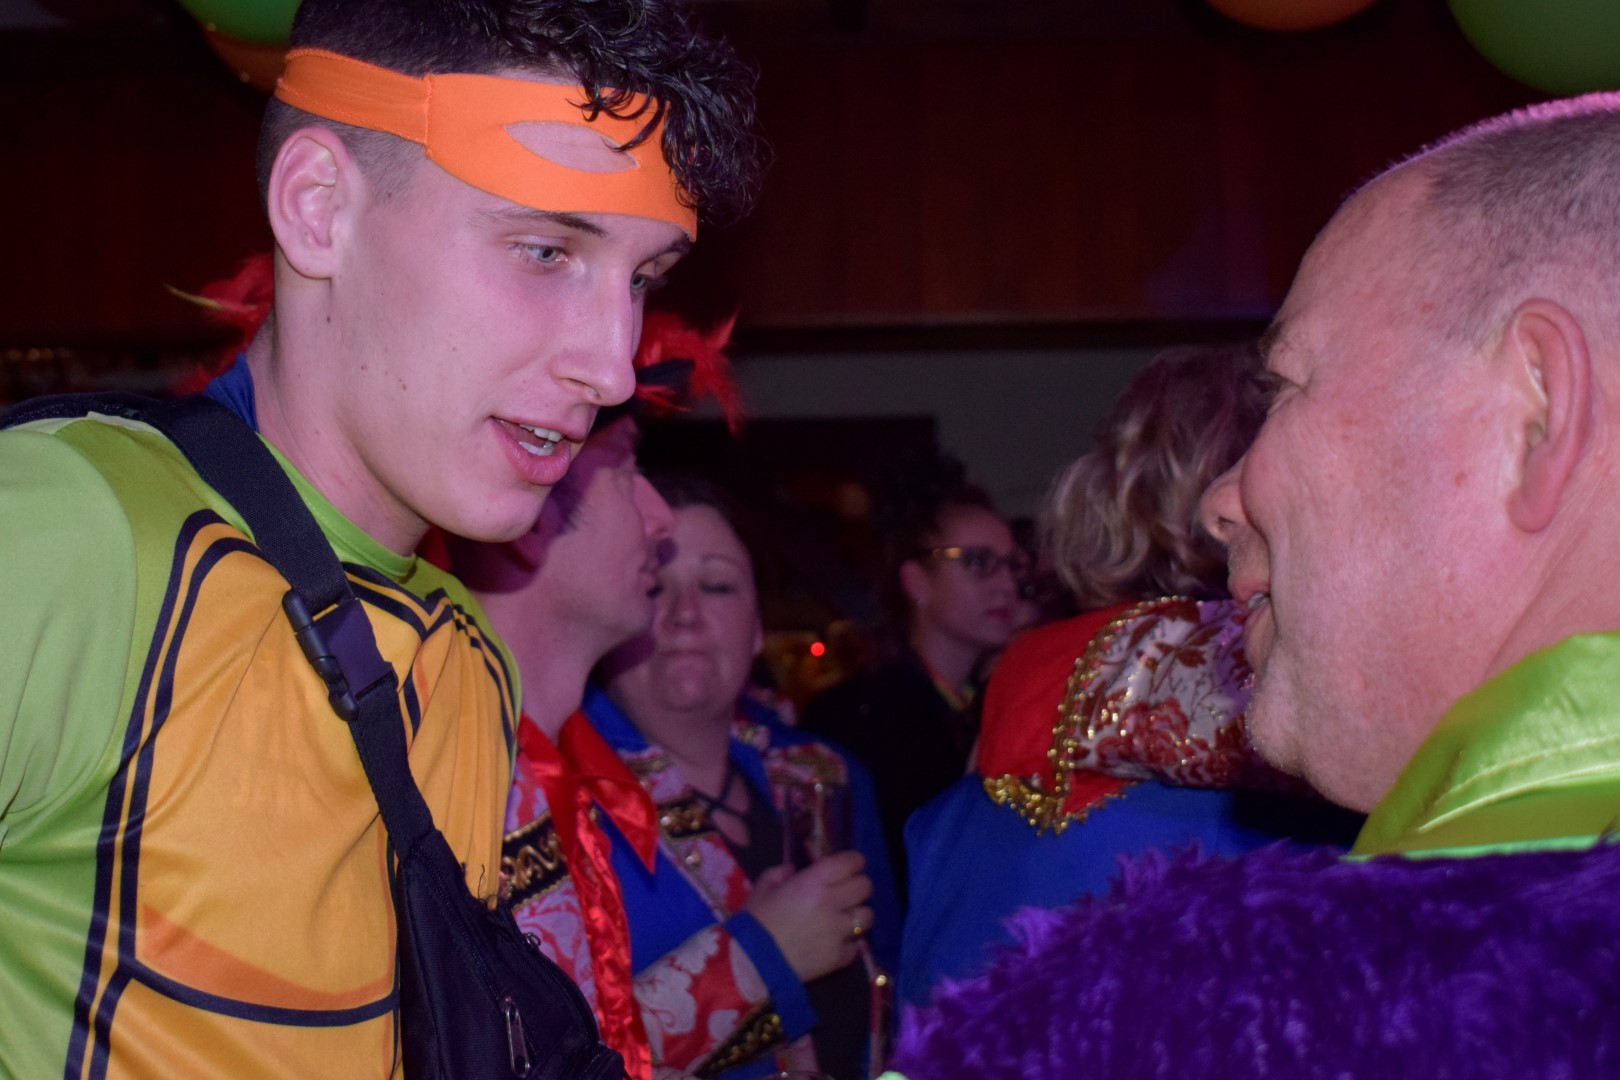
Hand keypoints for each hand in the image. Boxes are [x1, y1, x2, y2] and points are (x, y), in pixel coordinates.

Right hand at [744, 850, 873, 982]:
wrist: (751, 964)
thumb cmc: (754, 922)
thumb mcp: (761, 889)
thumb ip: (779, 874)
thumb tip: (793, 870)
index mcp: (814, 881)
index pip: (852, 862)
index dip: (853, 862)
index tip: (848, 866)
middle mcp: (832, 902)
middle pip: (865, 886)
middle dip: (858, 886)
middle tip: (846, 892)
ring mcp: (839, 932)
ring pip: (867, 916)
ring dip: (857, 915)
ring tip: (843, 919)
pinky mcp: (840, 957)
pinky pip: (855, 946)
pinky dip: (847, 943)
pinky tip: (833, 943)